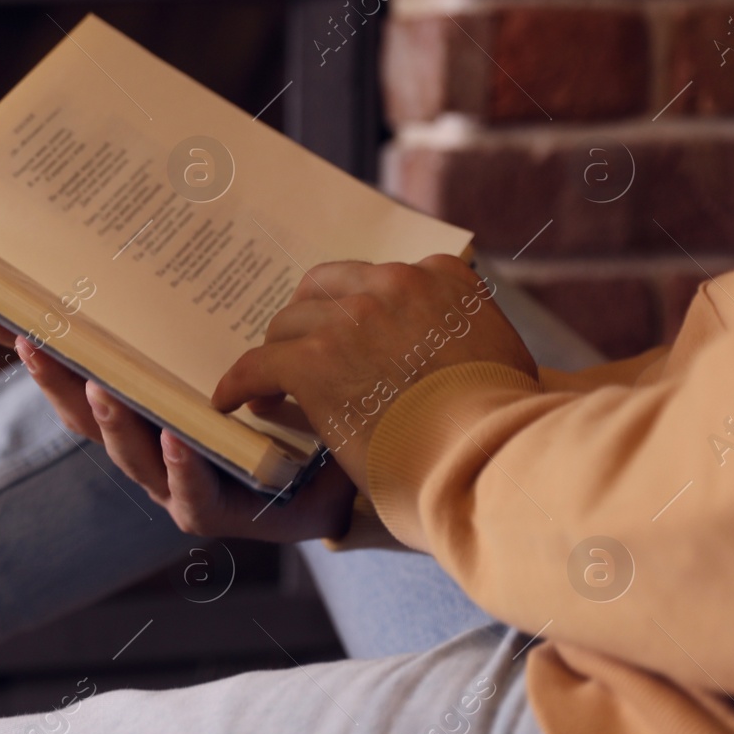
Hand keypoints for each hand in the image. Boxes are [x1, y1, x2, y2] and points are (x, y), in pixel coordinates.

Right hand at [0, 301, 357, 541]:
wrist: (332, 475)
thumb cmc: (274, 408)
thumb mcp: (230, 348)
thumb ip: (197, 311)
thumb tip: (174, 230)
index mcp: (135, 401)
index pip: (67, 366)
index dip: (19, 339)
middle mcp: (141, 441)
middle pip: (79, 412)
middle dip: (53, 377)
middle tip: (34, 338)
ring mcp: (169, 481)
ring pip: (125, 454)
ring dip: (110, 420)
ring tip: (101, 388)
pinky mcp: (212, 512)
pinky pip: (189, 494)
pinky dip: (179, 467)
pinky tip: (174, 440)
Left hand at [212, 256, 537, 497]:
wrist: (490, 455)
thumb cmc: (502, 425)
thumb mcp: (501, 355)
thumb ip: (466, 334)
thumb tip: (446, 351)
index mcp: (443, 277)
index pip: (383, 279)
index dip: (360, 310)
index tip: (351, 334)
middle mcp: (394, 284)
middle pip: (326, 289)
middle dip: (309, 321)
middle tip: (301, 353)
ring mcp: (350, 319)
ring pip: (289, 325)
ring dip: (279, 354)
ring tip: (273, 387)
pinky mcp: (313, 361)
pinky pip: (257, 365)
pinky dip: (239, 383)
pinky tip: (231, 400)